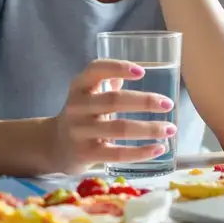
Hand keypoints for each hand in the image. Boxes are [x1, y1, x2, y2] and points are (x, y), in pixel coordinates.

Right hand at [46, 60, 176, 174]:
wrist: (53, 145)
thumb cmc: (82, 116)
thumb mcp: (89, 95)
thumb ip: (110, 83)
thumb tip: (141, 71)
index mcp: (79, 86)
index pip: (96, 70)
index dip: (118, 68)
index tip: (142, 72)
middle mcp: (77, 106)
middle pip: (114, 100)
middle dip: (145, 101)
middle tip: (168, 104)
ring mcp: (80, 131)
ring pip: (119, 128)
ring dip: (149, 129)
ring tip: (170, 129)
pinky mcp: (85, 154)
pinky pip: (117, 153)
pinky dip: (141, 152)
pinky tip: (159, 149)